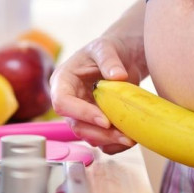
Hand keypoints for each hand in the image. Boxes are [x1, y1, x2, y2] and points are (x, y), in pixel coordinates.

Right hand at [50, 34, 146, 154]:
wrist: (123, 58)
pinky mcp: (96, 124)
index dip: (81, 113)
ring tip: (131, 138)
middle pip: (76, 126)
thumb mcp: (105, 48)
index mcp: (63, 82)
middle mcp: (69, 102)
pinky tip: (131, 138)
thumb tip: (118, 75)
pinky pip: (102, 141)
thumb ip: (109, 59)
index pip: (63, 103)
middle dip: (100, 133)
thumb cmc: (108, 50)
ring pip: (89, 137)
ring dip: (109, 141)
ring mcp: (82, 115)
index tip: (104, 120)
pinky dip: (115, 143)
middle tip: (123, 136)